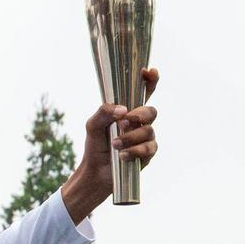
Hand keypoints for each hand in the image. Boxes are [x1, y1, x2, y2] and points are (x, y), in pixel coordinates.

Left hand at [61, 66, 158, 221]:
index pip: (143, 92)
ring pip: (149, 131)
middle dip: (140, 114)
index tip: (149, 72)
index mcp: (128, 111)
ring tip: (115, 145)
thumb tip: (122, 110)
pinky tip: (122, 156)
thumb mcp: (93, 125)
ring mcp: (146, 138)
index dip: (150, 81)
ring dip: (131, 137)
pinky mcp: (148, 154)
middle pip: (151, 111)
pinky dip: (135, 151)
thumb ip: (103, 112)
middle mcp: (140, 123)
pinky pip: (149, 148)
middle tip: (125, 120)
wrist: (96, 172)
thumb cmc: (95, 145)